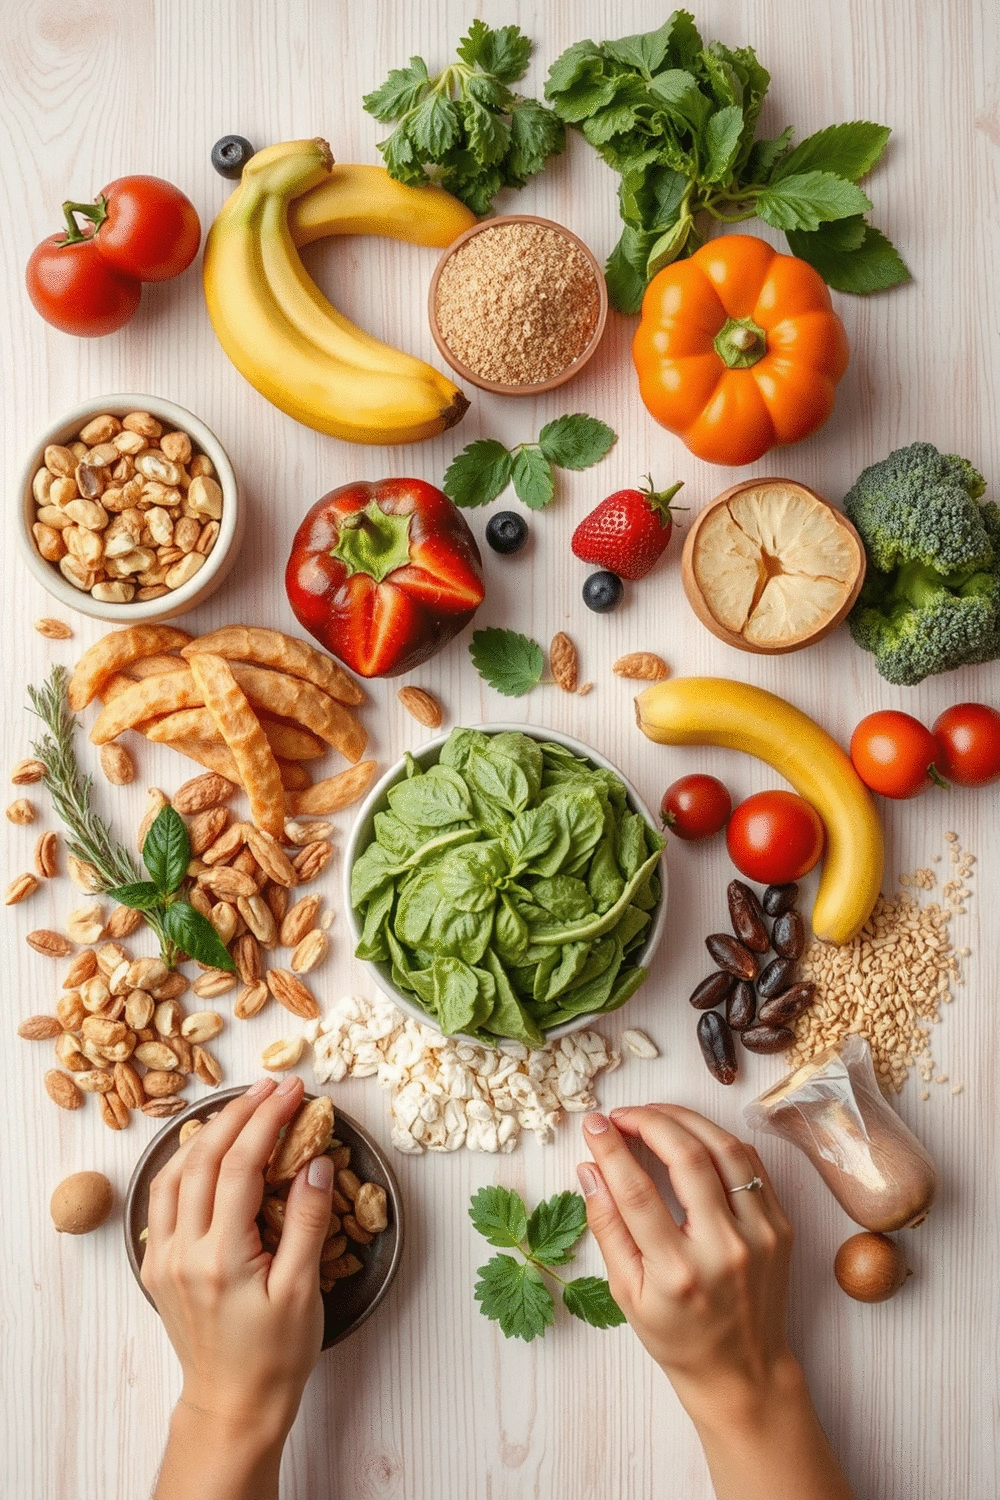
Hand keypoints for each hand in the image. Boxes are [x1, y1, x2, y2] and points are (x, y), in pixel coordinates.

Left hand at [142, 1075, 333, 1440]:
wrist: (234, 1404)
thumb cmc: (276, 1355)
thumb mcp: (303, 1291)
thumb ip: (309, 1222)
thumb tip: (315, 1161)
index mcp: (221, 1258)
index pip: (240, 1165)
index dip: (267, 1119)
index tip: (294, 1091)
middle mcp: (182, 1252)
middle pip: (204, 1158)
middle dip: (240, 1113)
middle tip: (273, 1085)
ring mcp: (163, 1258)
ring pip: (175, 1172)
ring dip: (210, 1132)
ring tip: (244, 1106)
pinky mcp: (157, 1265)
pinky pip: (163, 1197)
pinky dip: (186, 1161)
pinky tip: (209, 1148)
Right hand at [578, 1105, 855, 1499]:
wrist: (743, 1370)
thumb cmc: (678, 1336)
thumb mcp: (627, 1294)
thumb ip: (607, 1227)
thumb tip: (589, 1169)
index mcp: (679, 1273)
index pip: (638, 1191)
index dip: (612, 1149)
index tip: (594, 1124)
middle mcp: (724, 1249)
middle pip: (687, 1157)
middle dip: (649, 1121)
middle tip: (621, 1114)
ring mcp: (760, 1235)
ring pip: (725, 1150)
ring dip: (685, 1120)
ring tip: (654, 1114)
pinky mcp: (780, 1226)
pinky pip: (751, 1164)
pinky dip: (718, 1139)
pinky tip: (692, 1133)